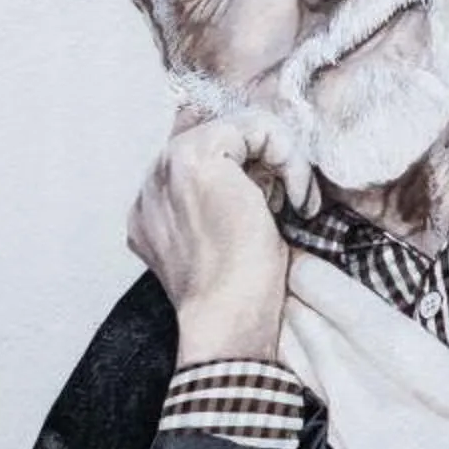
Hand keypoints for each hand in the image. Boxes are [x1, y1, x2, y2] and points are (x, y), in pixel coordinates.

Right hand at [130, 114, 318, 365]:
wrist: (227, 320)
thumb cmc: (237, 293)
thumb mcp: (230, 238)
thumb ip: (225, 199)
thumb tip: (262, 170)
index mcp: (153, 207)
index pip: (198, 149)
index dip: (244, 162)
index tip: (271, 199)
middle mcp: (152, 182)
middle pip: (220, 135)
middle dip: (263, 163)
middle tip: (285, 204)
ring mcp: (168, 166)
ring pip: (240, 128)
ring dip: (279, 160)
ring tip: (291, 204)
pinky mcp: (197, 158)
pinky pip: (257, 128)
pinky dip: (289, 158)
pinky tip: (296, 198)